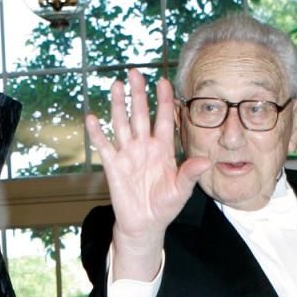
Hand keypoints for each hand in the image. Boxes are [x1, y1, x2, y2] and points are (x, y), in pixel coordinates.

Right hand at [85, 68, 210, 279]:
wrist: (145, 224)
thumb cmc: (165, 207)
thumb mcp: (181, 191)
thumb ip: (190, 174)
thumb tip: (205, 161)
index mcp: (163, 149)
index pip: (164, 119)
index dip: (164, 101)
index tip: (164, 82)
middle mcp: (144, 146)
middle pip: (140, 114)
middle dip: (138, 94)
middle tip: (134, 72)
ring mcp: (128, 154)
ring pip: (122, 124)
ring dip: (118, 105)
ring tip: (115, 85)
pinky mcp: (113, 166)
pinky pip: (104, 146)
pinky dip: (97, 133)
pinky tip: (92, 118)